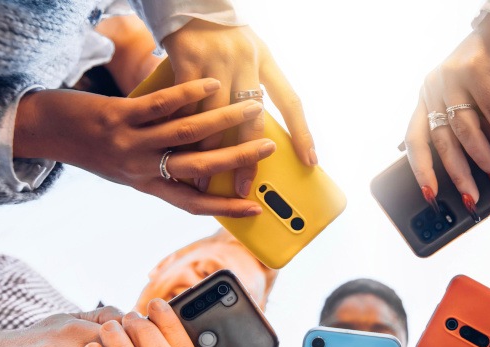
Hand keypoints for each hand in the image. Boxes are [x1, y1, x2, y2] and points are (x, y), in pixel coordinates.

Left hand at [13, 82, 272, 216]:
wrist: (46, 131)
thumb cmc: (94, 150)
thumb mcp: (131, 169)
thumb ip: (165, 170)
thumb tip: (204, 161)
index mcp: (147, 186)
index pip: (194, 203)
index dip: (225, 209)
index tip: (256, 210)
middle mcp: (141, 169)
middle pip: (198, 168)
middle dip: (237, 159)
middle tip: (267, 148)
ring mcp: (129, 142)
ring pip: (185, 134)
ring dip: (222, 122)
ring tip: (248, 110)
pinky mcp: (117, 116)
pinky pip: (159, 105)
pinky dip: (187, 95)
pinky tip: (210, 86)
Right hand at [163, 20, 315, 195]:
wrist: (189, 0)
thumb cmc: (222, 37)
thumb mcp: (248, 54)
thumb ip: (251, 86)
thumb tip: (253, 135)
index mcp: (266, 61)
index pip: (291, 101)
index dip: (302, 133)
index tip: (311, 161)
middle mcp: (246, 60)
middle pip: (252, 118)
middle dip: (247, 157)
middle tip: (245, 184)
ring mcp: (217, 59)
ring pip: (216, 116)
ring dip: (209, 150)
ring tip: (204, 177)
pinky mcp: (187, 58)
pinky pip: (186, 103)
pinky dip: (183, 128)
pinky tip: (179, 149)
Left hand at [405, 14, 489, 210]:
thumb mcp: (471, 103)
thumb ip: (466, 131)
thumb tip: (470, 174)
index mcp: (426, 99)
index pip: (415, 141)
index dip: (421, 170)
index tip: (430, 195)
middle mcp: (433, 88)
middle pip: (442, 141)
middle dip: (458, 174)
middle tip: (471, 198)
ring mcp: (452, 77)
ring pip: (466, 129)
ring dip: (484, 157)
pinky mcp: (476, 69)